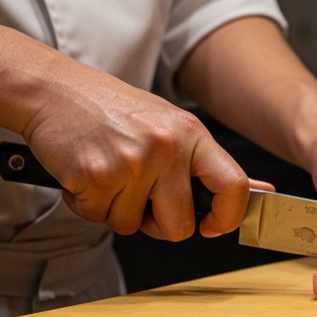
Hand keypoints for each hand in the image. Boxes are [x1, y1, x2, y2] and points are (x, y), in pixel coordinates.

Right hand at [20, 65, 263, 240]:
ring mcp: (130, 162)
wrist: (54, 90)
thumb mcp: (170, 126)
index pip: (234, 186)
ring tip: (106, 173)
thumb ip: (209, 164)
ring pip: (131, 226)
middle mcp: (166, 147)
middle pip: (180, 226)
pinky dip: (86, 204)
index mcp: (191, 134)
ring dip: (115, 210)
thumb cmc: (112, 111)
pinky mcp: (94, 175)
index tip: (212, 226)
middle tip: (138, 198)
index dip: (227, 218)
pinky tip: (84, 173)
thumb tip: (263, 192)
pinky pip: (97, 217)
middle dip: (158, 225)